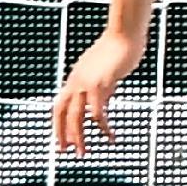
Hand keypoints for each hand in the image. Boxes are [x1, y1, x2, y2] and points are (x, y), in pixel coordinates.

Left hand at [56, 28, 144, 152]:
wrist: (126, 33)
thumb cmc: (121, 47)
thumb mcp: (107, 71)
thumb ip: (103, 87)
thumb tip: (104, 102)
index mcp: (75, 77)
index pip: (60, 106)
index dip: (60, 124)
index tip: (64, 140)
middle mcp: (76, 81)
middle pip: (62, 113)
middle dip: (62, 134)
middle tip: (66, 152)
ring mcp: (86, 83)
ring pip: (76, 116)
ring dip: (78, 137)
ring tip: (83, 152)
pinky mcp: (101, 84)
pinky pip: (98, 112)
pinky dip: (102, 127)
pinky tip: (109, 136)